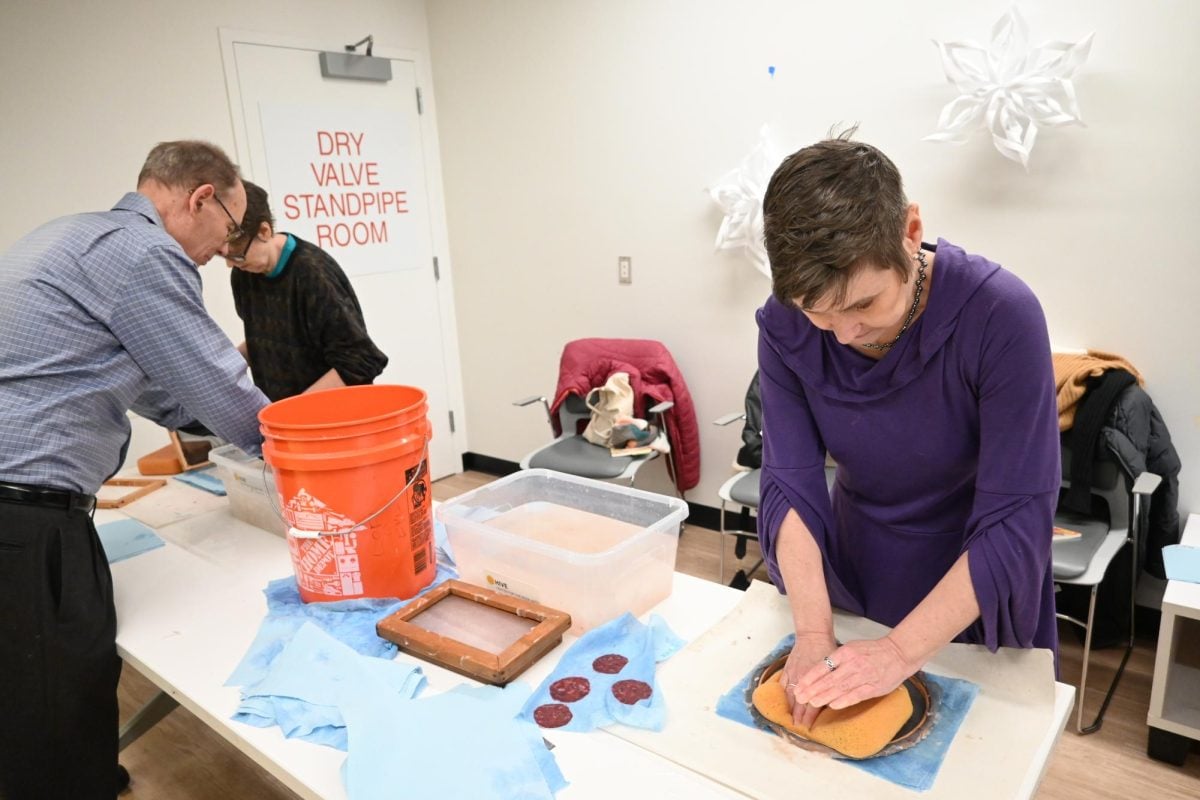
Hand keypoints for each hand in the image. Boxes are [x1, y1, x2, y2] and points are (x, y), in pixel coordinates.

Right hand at [781, 632, 836, 729]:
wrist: (813, 635)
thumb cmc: (827, 649)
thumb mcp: (835, 667)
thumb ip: (833, 683)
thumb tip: (835, 698)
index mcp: (816, 681)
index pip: (812, 703)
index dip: (810, 716)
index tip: (808, 727)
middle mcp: (803, 680)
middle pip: (800, 702)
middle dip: (799, 716)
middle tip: (798, 728)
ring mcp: (793, 674)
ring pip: (790, 695)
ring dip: (790, 708)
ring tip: (789, 719)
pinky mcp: (788, 669)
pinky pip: (783, 684)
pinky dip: (783, 694)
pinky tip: (783, 701)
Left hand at [791, 635, 915, 711]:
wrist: (898, 653)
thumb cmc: (873, 651)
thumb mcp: (852, 648)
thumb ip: (837, 658)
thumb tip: (820, 671)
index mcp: (845, 652)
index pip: (823, 666)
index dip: (810, 677)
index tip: (799, 685)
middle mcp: (853, 664)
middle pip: (829, 679)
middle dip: (812, 689)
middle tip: (800, 697)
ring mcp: (863, 676)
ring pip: (840, 688)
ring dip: (824, 697)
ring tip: (811, 703)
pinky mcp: (873, 687)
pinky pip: (856, 695)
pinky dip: (843, 701)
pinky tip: (832, 706)